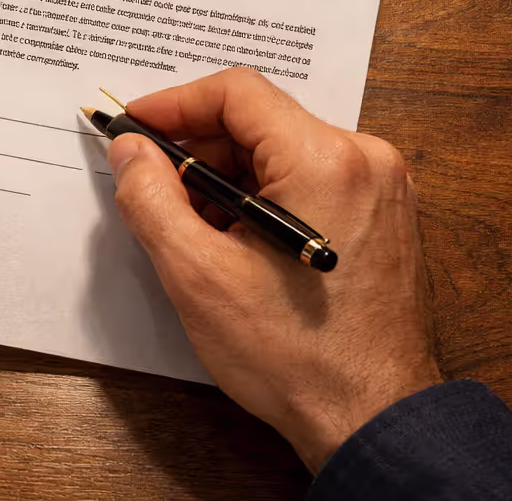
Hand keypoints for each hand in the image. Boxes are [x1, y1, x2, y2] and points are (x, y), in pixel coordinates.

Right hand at [107, 68, 440, 472]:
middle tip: (151, 187)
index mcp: (325, 161)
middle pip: (259, 121)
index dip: (174, 104)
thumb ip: (150, 199)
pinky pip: (307, 179)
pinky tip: (231, 241)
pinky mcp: (381, 215)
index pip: (237, 93)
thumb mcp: (197, 275)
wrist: (373, 419)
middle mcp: (365, 160)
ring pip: (280, 152)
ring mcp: (381, 188)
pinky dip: (260, 197)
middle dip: (196, 149)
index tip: (133, 127)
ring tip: (191, 228)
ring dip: (226, 177)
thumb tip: (130, 151)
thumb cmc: (297, 356)